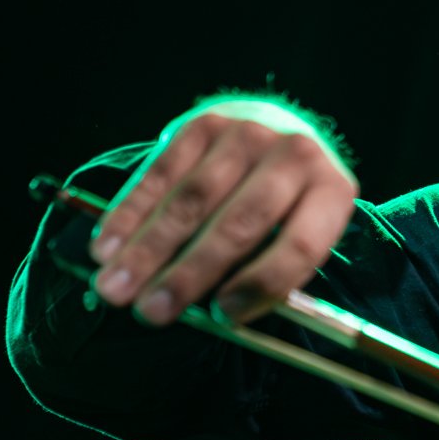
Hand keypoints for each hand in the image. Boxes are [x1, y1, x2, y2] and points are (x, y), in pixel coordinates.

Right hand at [87, 99, 358, 325]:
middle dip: (190, 272)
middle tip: (152, 311)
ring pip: (191, 200)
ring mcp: (247, 134)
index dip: (263, 282)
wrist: (276, 130)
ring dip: (148, 249)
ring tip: (115, 288)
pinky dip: (130, 215)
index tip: (223, 314)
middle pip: (239, 222)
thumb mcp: (300, 230)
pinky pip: (160, 174)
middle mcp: (294, 156)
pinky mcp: (204, 125)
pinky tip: (107, 247)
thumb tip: (219, 315)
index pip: (301, 243)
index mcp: (331, 191)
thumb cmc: (287, 203)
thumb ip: (271, 267)